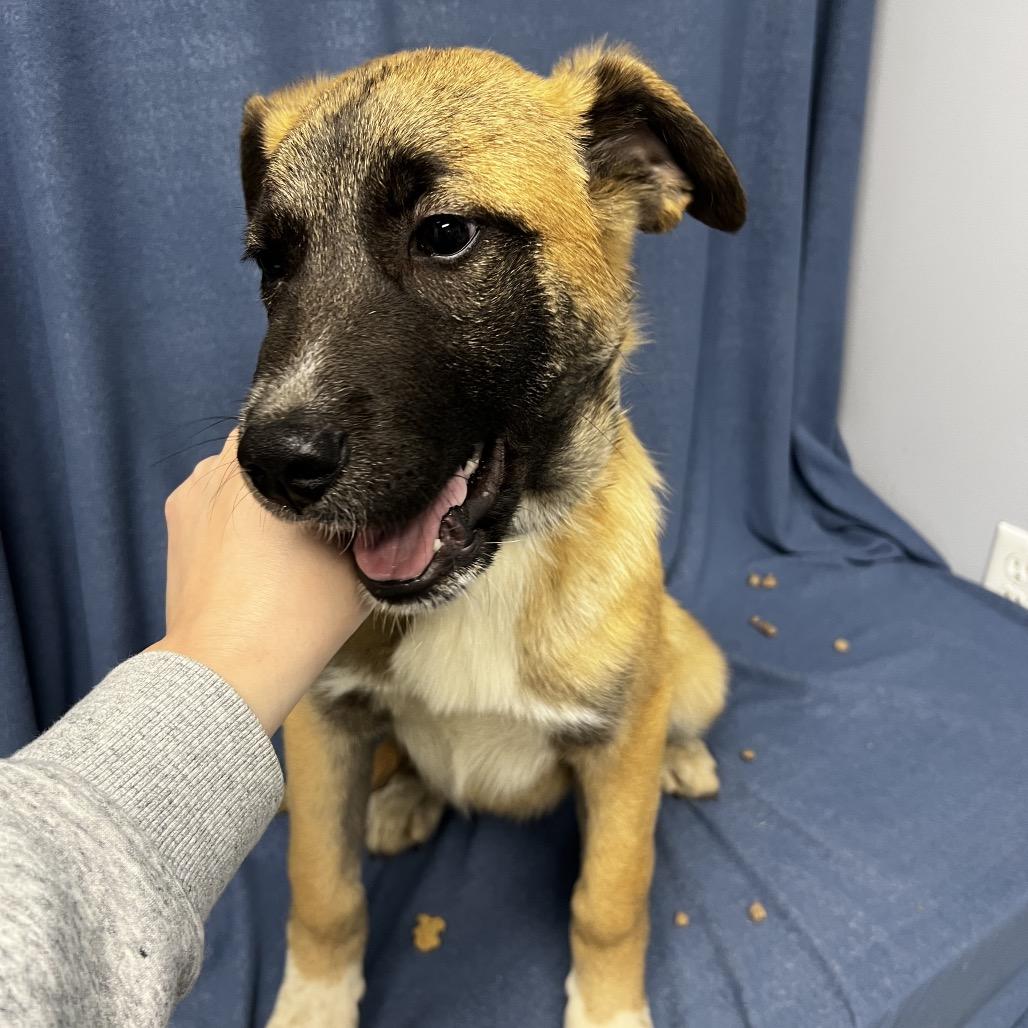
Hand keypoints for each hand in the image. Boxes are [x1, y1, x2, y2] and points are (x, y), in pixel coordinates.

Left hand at [148, 431, 366, 731]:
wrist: (228, 668)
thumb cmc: (300, 615)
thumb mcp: (361, 567)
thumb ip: (379, 527)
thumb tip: (397, 505)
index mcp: (272, 463)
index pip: (309, 430)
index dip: (332, 448)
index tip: (350, 472)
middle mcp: (225, 464)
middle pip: (273, 448)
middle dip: (295, 470)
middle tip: (323, 504)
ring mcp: (192, 491)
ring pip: (238, 471)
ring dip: (260, 488)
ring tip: (284, 529)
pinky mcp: (175, 520)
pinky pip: (211, 497)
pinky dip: (230, 512)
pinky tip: (250, 546)